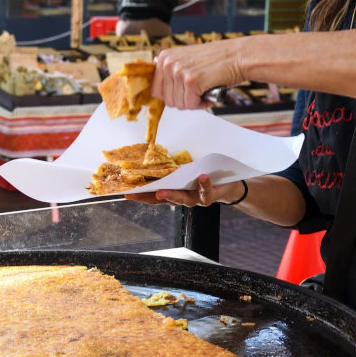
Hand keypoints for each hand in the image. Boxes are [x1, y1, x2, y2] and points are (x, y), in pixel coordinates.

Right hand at [125, 174, 243, 206]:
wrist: (228, 184)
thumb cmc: (203, 176)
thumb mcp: (186, 172)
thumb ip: (173, 170)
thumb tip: (154, 156)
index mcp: (174, 192)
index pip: (154, 196)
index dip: (140, 196)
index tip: (126, 193)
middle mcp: (182, 199)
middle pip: (164, 200)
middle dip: (150, 197)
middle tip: (135, 195)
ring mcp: (195, 200)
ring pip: (183, 199)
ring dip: (172, 195)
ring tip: (162, 191)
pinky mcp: (209, 197)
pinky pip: (205, 190)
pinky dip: (203, 183)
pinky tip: (201, 176)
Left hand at [152, 39, 246, 108]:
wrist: (239, 56)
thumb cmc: (216, 60)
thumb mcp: (186, 60)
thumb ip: (171, 72)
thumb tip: (159, 91)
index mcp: (164, 57)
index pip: (155, 89)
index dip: (171, 95)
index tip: (182, 93)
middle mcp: (168, 63)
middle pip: (166, 100)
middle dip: (183, 101)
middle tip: (197, 93)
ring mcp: (179, 72)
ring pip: (178, 104)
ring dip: (193, 103)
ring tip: (204, 92)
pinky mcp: (191, 81)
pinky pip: (190, 105)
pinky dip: (201, 104)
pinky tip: (208, 94)